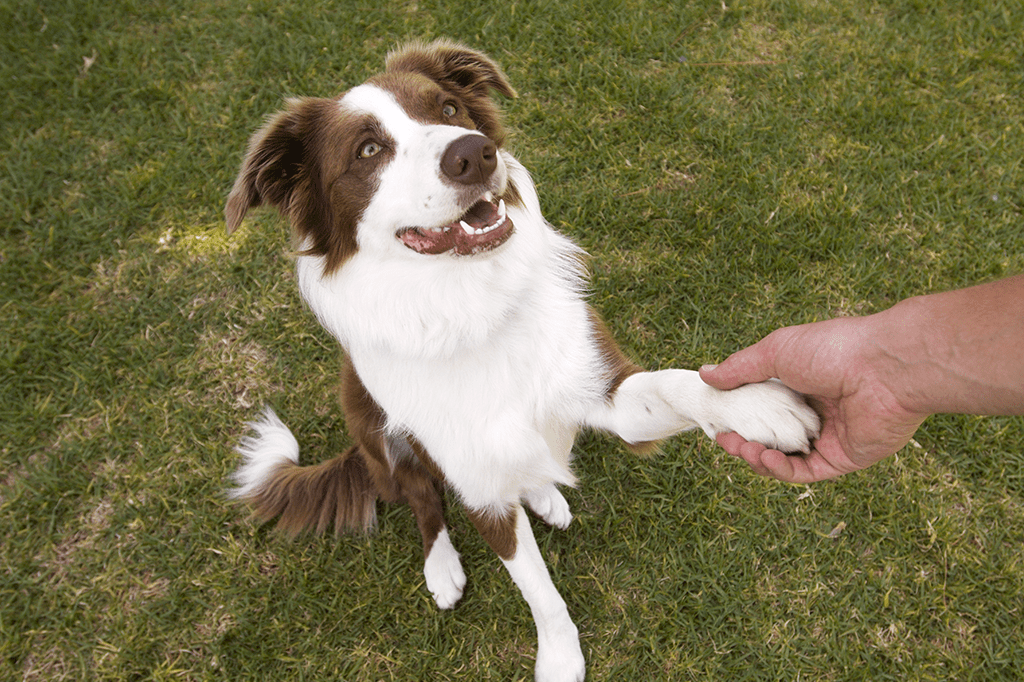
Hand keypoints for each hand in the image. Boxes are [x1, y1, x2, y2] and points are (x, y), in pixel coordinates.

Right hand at [699, 317, 927, 482]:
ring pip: (786, 458)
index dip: (739, 416)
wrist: (885, 368)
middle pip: (772, 435)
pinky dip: (781, 470)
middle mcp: (816, 411)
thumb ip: (740, 368)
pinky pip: (807, 471)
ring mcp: (830, 436)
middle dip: (745, 441)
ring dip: (759, 458)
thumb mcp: (776, 352)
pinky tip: (764, 459)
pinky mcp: (845, 458)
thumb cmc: (833, 350)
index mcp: (802, 383)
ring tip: (743, 450)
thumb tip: (705, 375)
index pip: (763, 407)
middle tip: (726, 440)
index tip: (719, 420)